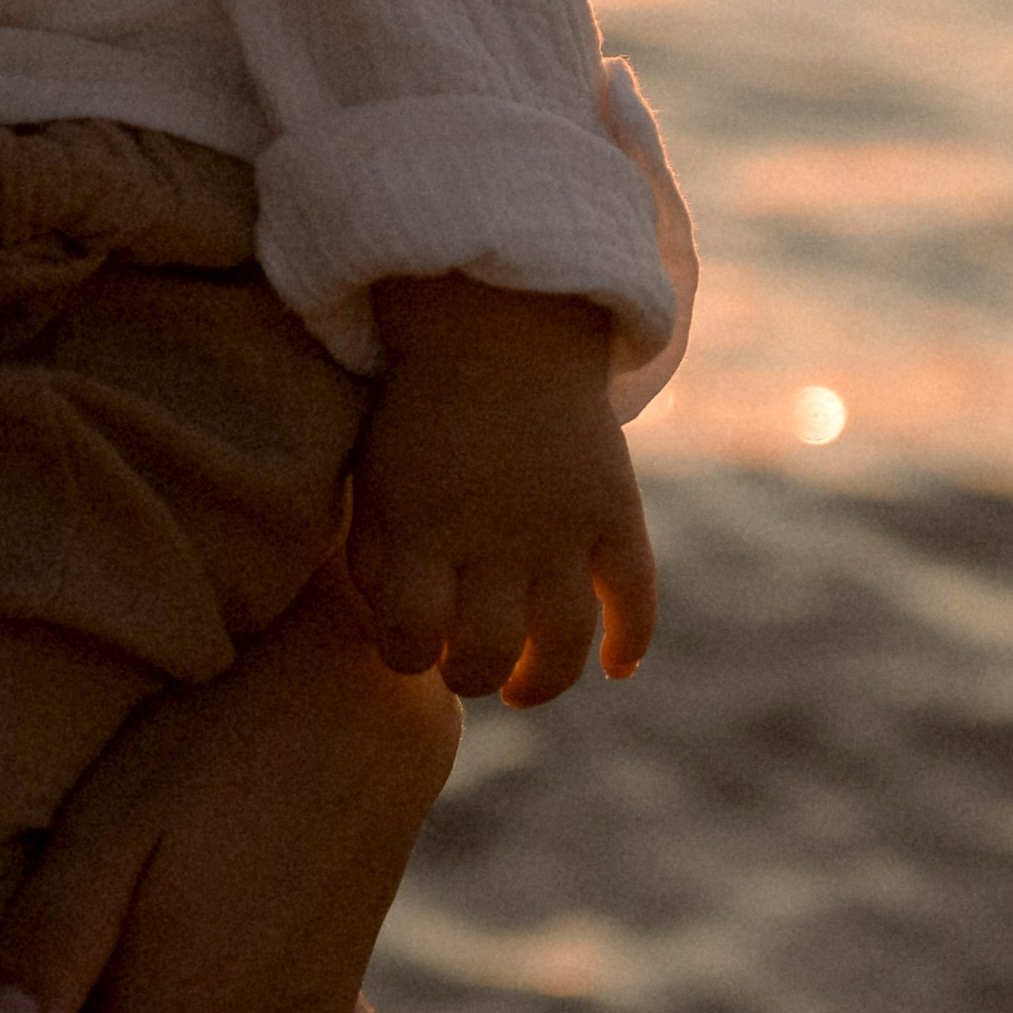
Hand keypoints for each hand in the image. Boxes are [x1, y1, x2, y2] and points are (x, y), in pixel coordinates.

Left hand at [349, 274, 655, 704]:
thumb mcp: (376, 476)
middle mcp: (492, 536)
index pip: (409, 638)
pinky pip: (635, 591)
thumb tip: (397, 635)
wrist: (497, 325)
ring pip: (560, 640)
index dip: (405, 658)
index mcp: (420, 526)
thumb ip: (377, 556)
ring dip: (541, 682)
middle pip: (485, 652)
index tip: (411, 646)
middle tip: (466, 668)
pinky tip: (617, 667)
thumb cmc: (422, 410)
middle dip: (470, 676)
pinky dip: (633, 638)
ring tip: (523, 687)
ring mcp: (560, 525)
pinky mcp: (612, 507)